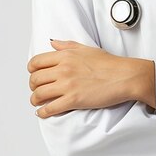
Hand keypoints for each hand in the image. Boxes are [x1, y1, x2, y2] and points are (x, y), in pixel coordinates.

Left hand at [27, 40, 155, 117]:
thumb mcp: (86, 48)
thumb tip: (52, 42)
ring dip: (35, 100)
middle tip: (37, 89)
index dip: (31, 70)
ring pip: (39, 94)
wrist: (124, 76)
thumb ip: (66, 45)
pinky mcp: (73, 100)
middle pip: (35, 79)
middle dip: (32, 86)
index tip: (34, 74)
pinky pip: (50, 108)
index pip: (36, 62)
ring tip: (38, 102)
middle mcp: (64, 69)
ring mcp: (68, 85)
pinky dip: (43, 112)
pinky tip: (43, 112)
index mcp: (66, 55)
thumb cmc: (108, 63)